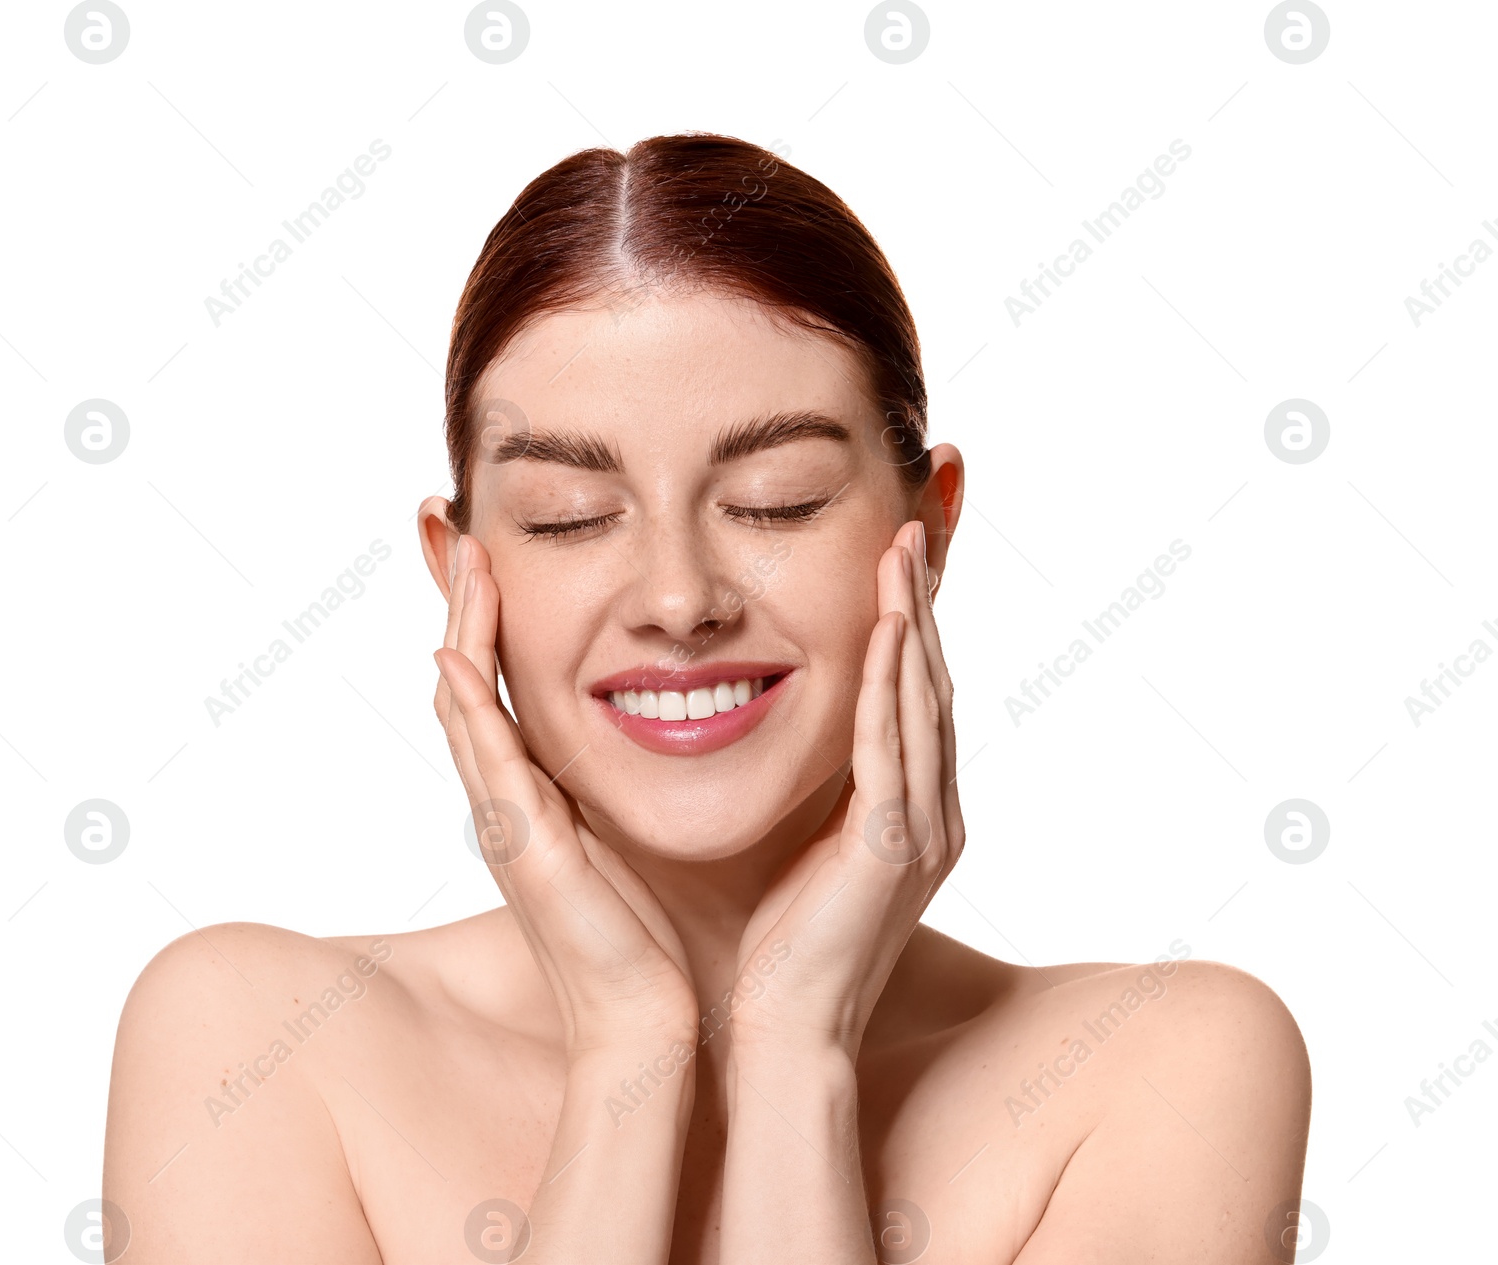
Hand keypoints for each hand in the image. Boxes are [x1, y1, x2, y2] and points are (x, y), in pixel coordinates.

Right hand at [433, 535, 699, 1058]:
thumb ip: (611, 785)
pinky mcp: (520, 847)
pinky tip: (458, 655)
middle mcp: (503, 800)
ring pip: (464, 705)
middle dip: (460, 601)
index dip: (486, 617)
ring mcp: (502, 821)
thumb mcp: (620, 837)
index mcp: (529, 795)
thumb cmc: (643, 936)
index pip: (495, 685)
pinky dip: (469, 706)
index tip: (488, 548)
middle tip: (450, 523)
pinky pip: (486, 761)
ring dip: (461, 628)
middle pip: (466, 679)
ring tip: (462, 556)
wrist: (644, 1018)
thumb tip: (644, 727)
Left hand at [726, 520, 964, 1060]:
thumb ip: (823, 794)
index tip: (896, 568)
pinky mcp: (891, 850)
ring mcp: (920, 834)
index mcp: (915, 819)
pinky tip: (886, 630)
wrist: (784, 1033)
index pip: (917, 705)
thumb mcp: (810, 849)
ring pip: (923, 706)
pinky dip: (892, 685)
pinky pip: (892, 749)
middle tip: (912, 534)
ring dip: (913, 625)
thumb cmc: (783, 950)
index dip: (912, 633)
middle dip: (922, 609)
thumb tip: (802, 741)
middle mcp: (933, 819)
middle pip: (932, 690)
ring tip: (903, 554)